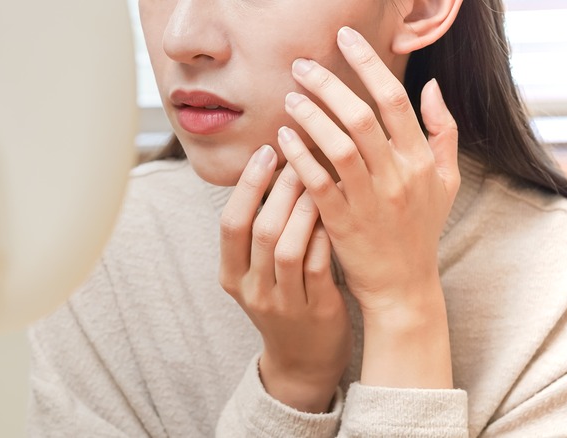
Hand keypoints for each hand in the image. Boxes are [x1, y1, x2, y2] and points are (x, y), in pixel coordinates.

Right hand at [219, 147, 351, 412]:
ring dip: (303, 209)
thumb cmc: (283, 298)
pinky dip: (324, 236)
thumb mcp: (256, 270)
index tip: (266, 151)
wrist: (303, 359)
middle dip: (280, 188)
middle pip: (260, 230)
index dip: (247, 185)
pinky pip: (318, 267)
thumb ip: (258, 229)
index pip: (230, 223)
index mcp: (231, 275)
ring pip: (288, 248)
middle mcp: (252, 290)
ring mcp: (284, 303)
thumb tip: (272, 165)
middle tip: (300, 154)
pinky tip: (336, 211)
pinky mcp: (316, 311)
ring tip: (318, 177)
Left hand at [277, 27, 459, 387]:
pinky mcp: (343, 223)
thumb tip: (433, 87)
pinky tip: (282, 138)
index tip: (344, 39)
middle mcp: (398, 176)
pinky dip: (299, 158)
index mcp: (421, 160)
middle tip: (302, 65)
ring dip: (311, 117)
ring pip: (338, 147)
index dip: (368, 65)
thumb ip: (443, 131)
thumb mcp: (446, 181)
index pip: (395, 100)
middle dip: (330, 84)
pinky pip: (318, 183)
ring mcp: (370, 200)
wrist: (403, 285)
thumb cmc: (420, 229)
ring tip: (289, 97)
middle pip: (362, 117)